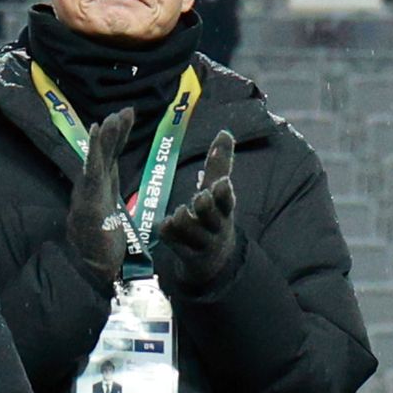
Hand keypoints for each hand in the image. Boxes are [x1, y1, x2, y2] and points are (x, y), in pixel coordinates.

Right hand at [66, 107, 134, 279]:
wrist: (99, 276)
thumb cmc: (111, 256)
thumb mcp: (118, 226)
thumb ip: (118, 211)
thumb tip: (120, 204)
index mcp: (101, 196)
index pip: (108, 163)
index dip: (115, 142)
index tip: (125, 121)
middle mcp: (91, 193)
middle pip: (103, 158)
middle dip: (113, 134)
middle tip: (126, 112)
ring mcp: (87, 197)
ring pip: (97, 160)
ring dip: (106, 137)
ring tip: (116, 116)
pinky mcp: (89, 203)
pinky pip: (93, 171)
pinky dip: (95, 149)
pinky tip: (99, 129)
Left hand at [159, 129, 235, 287]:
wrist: (214, 260)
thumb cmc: (214, 218)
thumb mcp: (219, 193)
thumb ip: (220, 164)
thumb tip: (225, 132)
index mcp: (224, 208)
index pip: (228, 199)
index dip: (224, 192)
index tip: (221, 183)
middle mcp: (215, 226)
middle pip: (210, 214)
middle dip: (205, 205)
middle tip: (201, 198)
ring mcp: (201, 242)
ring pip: (188, 226)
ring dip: (183, 218)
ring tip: (181, 214)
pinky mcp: (185, 253)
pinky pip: (171, 238)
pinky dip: (167, 231)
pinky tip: (164, 226)